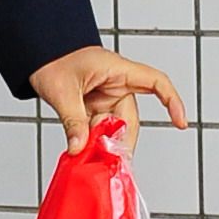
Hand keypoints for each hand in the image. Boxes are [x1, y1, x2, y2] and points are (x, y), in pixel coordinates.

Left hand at [31, 46, 186, 160]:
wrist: (38, 55)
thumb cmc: (53, 59)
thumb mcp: (62, 91)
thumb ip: (73, 121)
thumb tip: (80, 148)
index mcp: (117, 70)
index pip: (155, 82)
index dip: (172, 100)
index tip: (180, 122)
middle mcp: (117, 84)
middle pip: (130, 118)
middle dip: (121, 141)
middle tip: (110, 163)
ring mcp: (107, 97)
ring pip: (116, 128)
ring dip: (105, 144)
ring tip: (91, 159)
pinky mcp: (97, 108)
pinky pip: (102, 129)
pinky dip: (95, 143)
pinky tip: (86, 153)